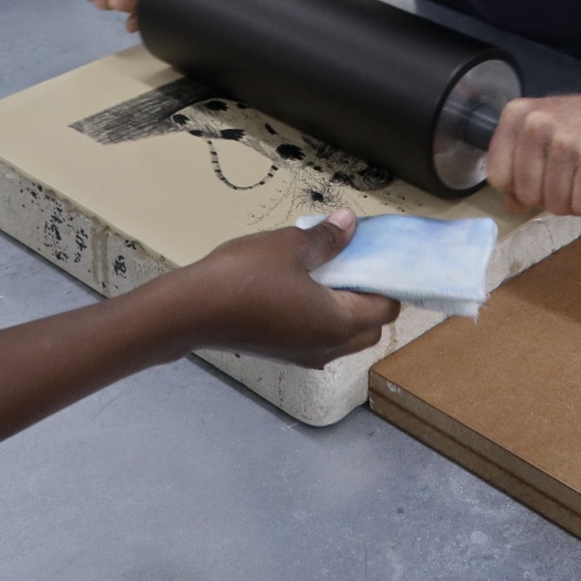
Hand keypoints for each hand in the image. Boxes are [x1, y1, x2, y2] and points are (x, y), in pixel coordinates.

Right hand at [176, 207, 398, 367]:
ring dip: (346, 309)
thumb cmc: (244, 278)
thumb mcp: (291, 246)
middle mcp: (328, 348)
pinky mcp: (283, 353)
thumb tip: (350, 224)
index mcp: (339, 324)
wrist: (193, 310)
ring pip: (344, 337)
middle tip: (353, 261)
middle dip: (370, 296)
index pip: (387, 308)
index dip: (387, 279)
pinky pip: (319, 338)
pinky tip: (300, 287)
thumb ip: (327, 238)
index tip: (375, 252)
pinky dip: (323, 317)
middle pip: (371, 328)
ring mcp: (304, 356)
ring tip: (326, 272)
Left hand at [486, 88, 580, 225]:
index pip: (499, 177)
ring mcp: (565, 141)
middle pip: (529, 196)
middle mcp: (537, 124)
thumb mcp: (550, 136)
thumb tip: (511, 205)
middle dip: (556, 199)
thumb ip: (524, 167)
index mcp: (518, 116)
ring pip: (559, 205)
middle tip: (579, 180)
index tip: (547, 178)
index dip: (524, 189)